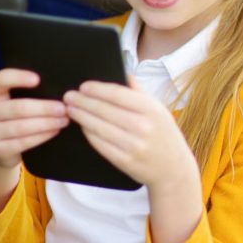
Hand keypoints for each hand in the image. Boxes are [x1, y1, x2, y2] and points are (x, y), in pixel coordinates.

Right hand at [0, 68, 68, 170]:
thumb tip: (58, 89)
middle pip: (18, 107)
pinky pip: (23, 142)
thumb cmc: (13, 116)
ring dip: (46, 123)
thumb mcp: (13, 99)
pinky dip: (42, 136)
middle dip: (44, 108)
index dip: (18, 78)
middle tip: (63, 108)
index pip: (1, 79)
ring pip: (22, 127)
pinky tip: (54, 131)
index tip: (38, 79)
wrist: (1, 145)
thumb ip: (27, 92)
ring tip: (63, 120)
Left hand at [63, 76, 198, 189]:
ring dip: (81, 117)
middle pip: (105, 110)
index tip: (83, 86)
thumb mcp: (160, 110)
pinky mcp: (125, 161)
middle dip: (83, 102)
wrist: (174, 170)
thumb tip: (124, 73)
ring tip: (71, 109)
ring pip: (99, 127)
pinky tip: (83, 126)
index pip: (118, 94)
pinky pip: (100, 144)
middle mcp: (143, 127)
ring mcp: (134, 146)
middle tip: (69, 97)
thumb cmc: (165, 136)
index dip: (97, 89)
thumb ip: (140, 92)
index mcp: (152, 110)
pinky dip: (89, 134)